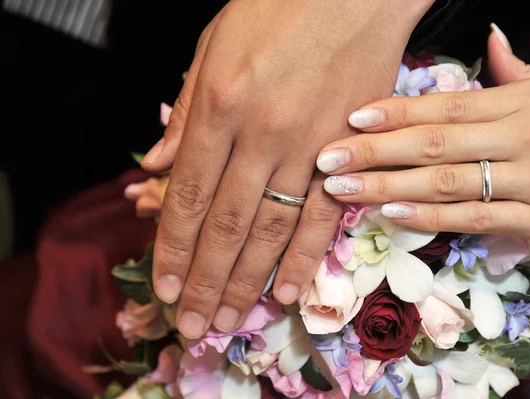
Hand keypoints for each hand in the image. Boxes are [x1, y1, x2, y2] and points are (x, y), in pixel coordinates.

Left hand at [140, 0, 434, 337]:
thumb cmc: (279, 6)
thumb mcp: (213, 46)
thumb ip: (186, 113)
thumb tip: (156, 166)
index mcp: (221, 104)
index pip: (187, 195)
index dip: (172, 248)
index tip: (164, 287)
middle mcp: (263, 134)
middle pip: (227, 226)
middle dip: (205, 282)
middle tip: (193, 326)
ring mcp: (311, 147)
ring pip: (273, 231)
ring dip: (249, 282)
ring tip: (231, 319)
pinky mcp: (351, 153)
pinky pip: (325, 217)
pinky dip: (308, 259)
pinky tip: (291, 292)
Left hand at [317, 25, 529, 251]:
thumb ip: (519, 74)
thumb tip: (489, 41)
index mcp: (525, 102)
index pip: (445, 107)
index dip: (395, 113)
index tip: (351, 118)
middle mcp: (523, 137)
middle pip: (434, 144)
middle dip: (375, 151)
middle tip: (327, 158)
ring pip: (446, 182)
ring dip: (388, 186)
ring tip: (343, 189)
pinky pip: (477, 218)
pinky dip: (431, 217)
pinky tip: (392, 214)